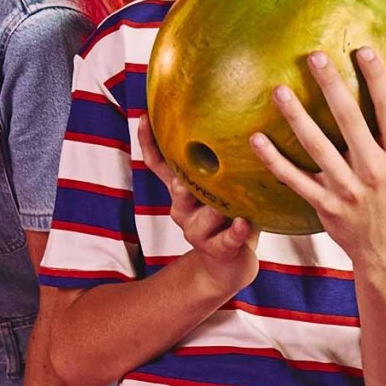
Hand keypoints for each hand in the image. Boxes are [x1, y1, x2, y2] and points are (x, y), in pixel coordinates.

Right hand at [139, 114, 258, 295]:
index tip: (144, 117)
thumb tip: (227, 124)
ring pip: (204, 213)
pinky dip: (234, 231)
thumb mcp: (218, 190)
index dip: (148, 143)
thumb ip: (216, 166)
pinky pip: (226, 238)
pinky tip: (242, 224)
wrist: (228, 267)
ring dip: (220, 207)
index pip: (158, 165)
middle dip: (187, 179)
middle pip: (178, 189)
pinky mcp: (217, 249)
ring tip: (237, 202)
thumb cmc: (228, 218)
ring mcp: (196, 230)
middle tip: (204, 167)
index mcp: (179, 192)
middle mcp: (181, 209)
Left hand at [249, 47, 385, 264]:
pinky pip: (294, 179)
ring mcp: (346, 188)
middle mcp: (374, 170)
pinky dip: (273, 160)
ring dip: (296, 117)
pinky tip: (255, 139)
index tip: (363, 50)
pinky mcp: (323, 203)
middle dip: (332, 86)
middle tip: (313, 55)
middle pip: (349, 121)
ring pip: (316, 147)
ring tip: (278, 89)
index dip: (377, 79)